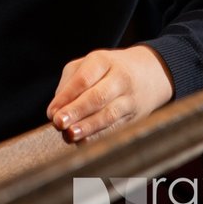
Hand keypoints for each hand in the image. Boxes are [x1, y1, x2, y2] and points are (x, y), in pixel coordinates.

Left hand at [46, 45, 173, 142]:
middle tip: (59, 123)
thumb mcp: (88, 65)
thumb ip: (69, 84)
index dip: (67, 96)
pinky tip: (84, 142)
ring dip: (88, 127)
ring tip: (70, 135)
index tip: (52, 112)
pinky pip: (115, 129)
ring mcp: (129, 99)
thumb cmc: (108, 69)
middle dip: (77, 111)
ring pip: (108, 115)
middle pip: (97, 97)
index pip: (84, 79)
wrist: (150, 73)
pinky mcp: (135, 117)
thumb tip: (55, 110)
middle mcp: (119, 79)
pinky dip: (98, 137)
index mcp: (103, 61)